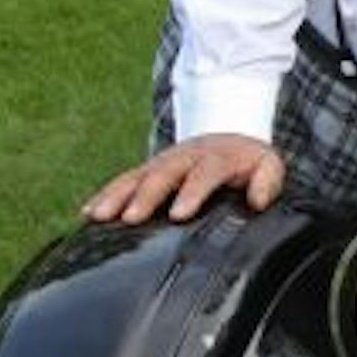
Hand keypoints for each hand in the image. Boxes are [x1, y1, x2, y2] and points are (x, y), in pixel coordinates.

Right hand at [83, 133, 286, 224]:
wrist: (228, 139)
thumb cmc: (248, 161)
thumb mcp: (268, 165)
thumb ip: (267, 181)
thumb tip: (258, 202)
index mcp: (216, 158)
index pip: (204, 174)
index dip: (191, 193)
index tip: (178, 214)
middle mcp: (184, 158)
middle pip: (163, 174)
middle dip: (146, 195)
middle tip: (131, 217)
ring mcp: (162, 164)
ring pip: (136, 176)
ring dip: (116, 195)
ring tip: (98, 215)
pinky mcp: (147, 172)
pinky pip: (123, 181)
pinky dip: (105, 195)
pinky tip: (88, 213)